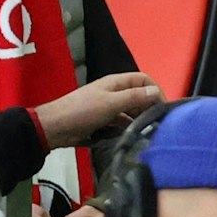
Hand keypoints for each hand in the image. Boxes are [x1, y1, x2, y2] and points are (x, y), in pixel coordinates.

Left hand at [34, 73, 163, 147]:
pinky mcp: (104, 120)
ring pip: (132, 110)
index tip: (162, 108)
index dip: (155, 90)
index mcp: (116, 83)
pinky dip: (128, 127)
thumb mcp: (111, 104)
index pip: (144, 80)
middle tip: (156, 122)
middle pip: (140, 95)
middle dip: (149, 106)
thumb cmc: (81, 112)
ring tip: (146, 131)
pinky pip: (122, 121)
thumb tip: (156, 92)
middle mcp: (115, 92)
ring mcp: (109, 106)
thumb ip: (134, 97)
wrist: (54, 128)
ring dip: (139, 118)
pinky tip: (132, 136)